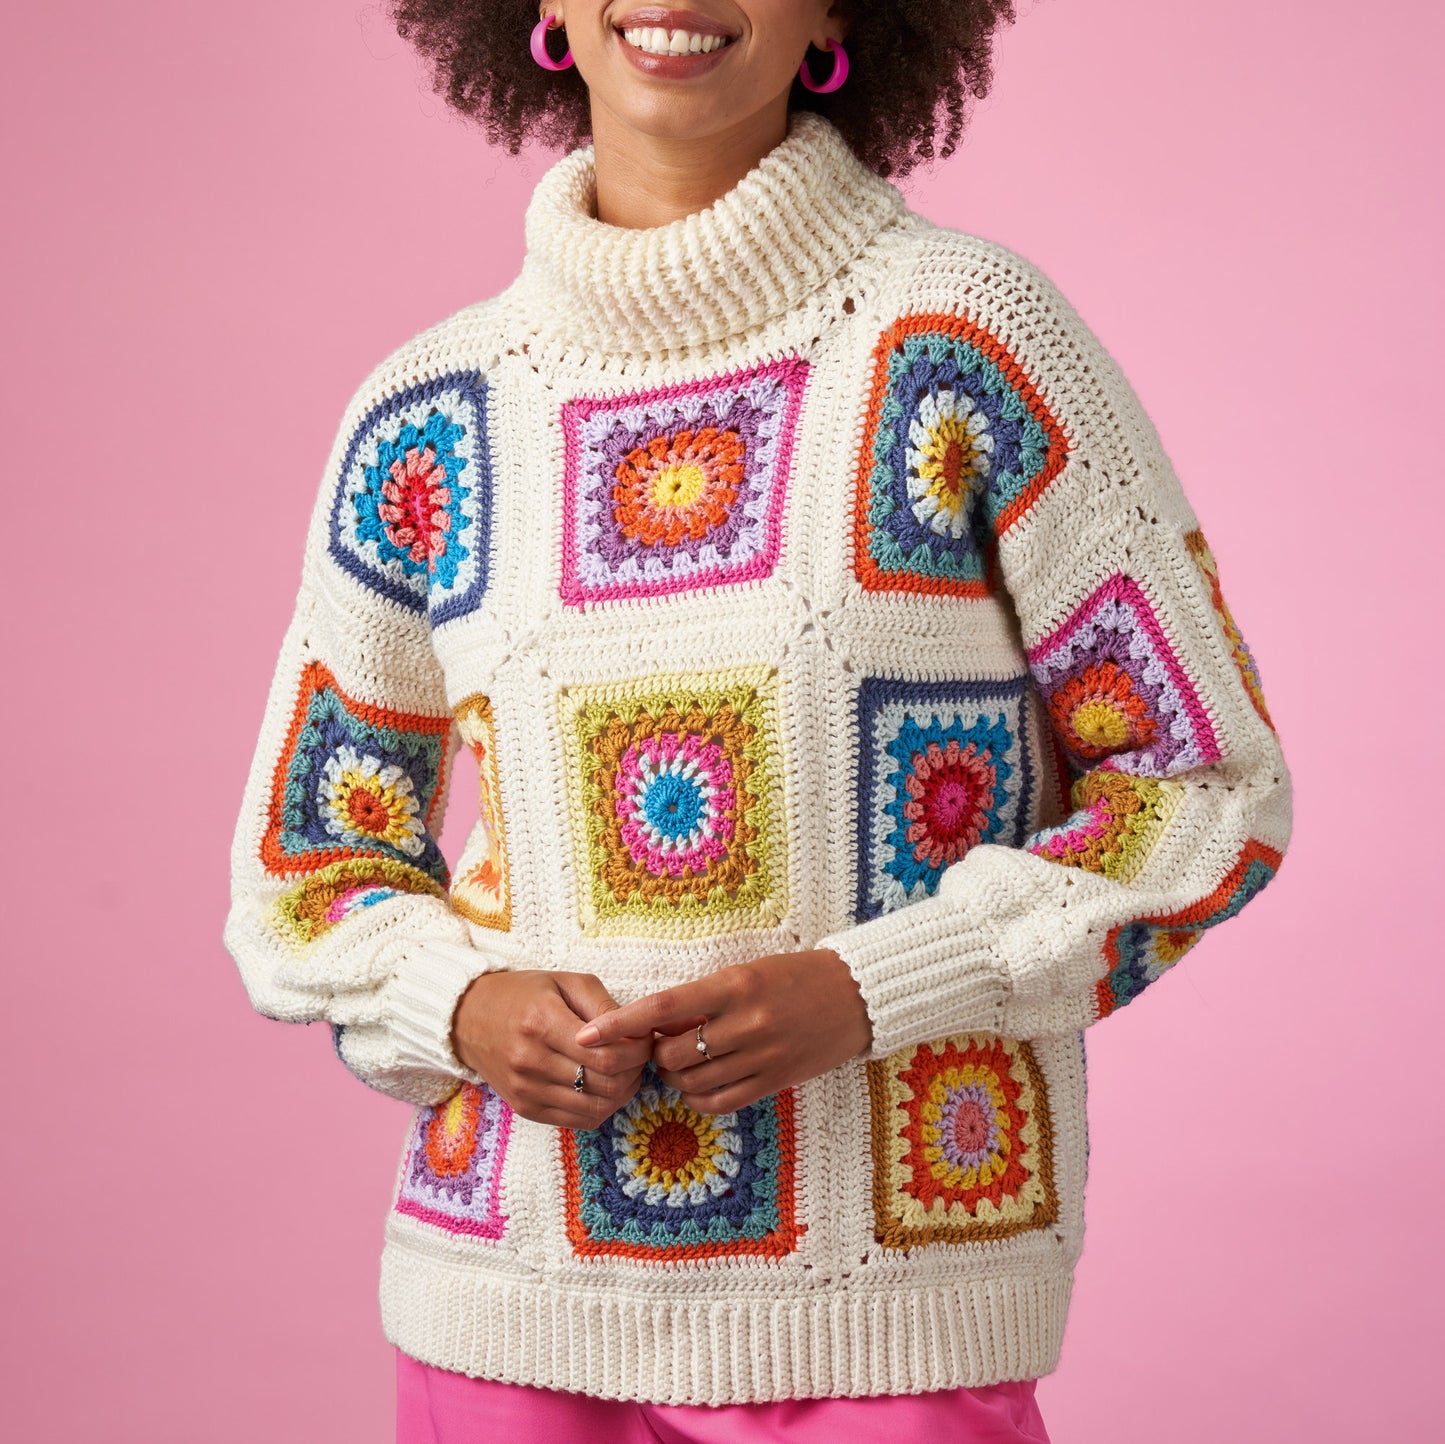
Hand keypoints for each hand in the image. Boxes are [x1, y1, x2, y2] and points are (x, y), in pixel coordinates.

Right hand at [451, 971, 652, 1128]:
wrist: (468, 1019)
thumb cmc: (523, 994)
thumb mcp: (565, 981)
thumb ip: (603, 1005)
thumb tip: (637, 1032)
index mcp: (541, 1022)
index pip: (607, 1055)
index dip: (637, 1050)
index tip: (644, 1038)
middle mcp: (531, 1061)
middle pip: (606, 1084)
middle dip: (634, 1071)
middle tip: (638, 1055)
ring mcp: (526, 1090)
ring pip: (597, 1107)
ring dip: (622, 1091)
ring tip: (624, 1070)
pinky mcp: (526, 1109)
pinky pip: (579, 1120)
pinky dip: (601, 1107)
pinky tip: (603, 1086)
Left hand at [574, 950, 872, 1113]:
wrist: (856, 996)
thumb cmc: (794, 976)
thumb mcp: (746, 972)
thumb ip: (703, 998)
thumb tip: (655, 1025)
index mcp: (734, 985)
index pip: (663, 1008)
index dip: (620, 1025)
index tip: (587, 1036)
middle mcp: (745, 1022)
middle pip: (671, 1054)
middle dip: (654, 1054)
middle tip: (661, 1044)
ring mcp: (761, 1056)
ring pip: (691, 1082)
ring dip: (675, 1076)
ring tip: (685, 1061)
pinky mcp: (774, 1082)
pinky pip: (719, 1102)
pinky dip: (699, 1096)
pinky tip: (702, 1082)